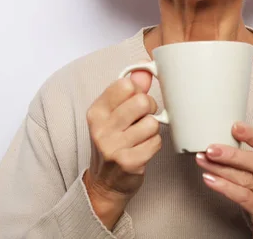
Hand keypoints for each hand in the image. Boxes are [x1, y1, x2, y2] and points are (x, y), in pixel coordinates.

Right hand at [83, 71, 161, 228]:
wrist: (105, 184)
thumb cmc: (113, 142)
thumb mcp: (114, 114)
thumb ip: (130, 90)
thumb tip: (144, 68)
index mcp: (96, 111)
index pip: (125, 84)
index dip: (138, 90)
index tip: (135, 100)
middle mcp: (101, 128)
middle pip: (142, 101)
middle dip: (150, 109)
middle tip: (143, 119)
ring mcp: (113, 147)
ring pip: (152, 123)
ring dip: (152, 129)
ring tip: (141, 136)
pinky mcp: (129, 162)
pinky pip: (156, 142)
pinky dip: (154, 144)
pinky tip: (143, 149)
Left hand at [195, 122, 252, 238]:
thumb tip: (223, 144)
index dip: (251, 134)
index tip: (234, 127)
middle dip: (231, 154)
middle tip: (211, 148)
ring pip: (247, 179)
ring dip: (221, 169)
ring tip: (204, 162)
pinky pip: (243, 197)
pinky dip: (224, 187)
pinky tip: (211, 180)